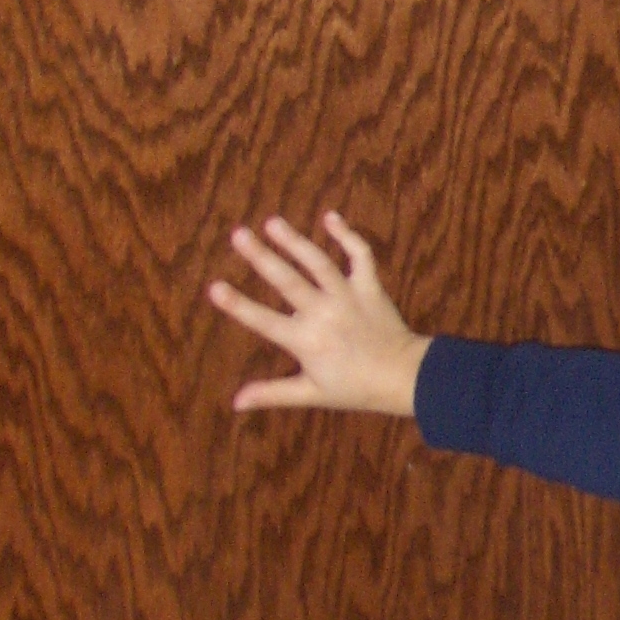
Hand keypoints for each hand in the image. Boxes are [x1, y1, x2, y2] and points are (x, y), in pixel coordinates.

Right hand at [208, 213, 429, 416]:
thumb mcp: (312, 394)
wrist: (406, 377)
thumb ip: (272, 393)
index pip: (264, 321)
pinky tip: (330, 217)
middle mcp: (324, 314)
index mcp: (307, 341)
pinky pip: (360, 255)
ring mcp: (348, 297)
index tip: (213, 287)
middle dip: (261, 256)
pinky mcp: (369, 287)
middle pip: (288, 281)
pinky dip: (347, 235)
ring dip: (295, 240)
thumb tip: (236, 403)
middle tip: (238, 234)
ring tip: (273, 222)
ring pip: (319, 262)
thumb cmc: (356, 388)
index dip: (238, 305)